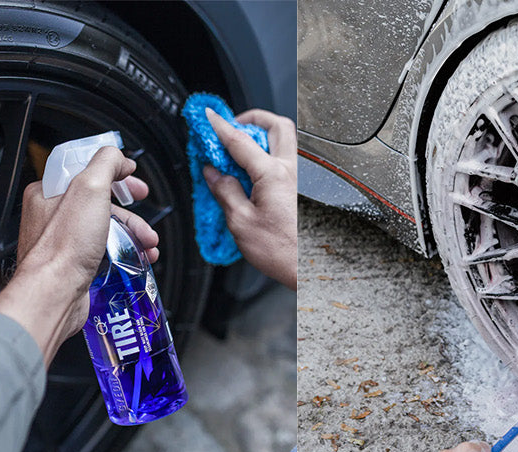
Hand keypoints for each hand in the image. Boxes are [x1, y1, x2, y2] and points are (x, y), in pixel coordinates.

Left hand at [0, 146, 157, 364]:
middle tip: (143, 208)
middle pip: (100, 200)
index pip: (84, 171)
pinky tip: (138, 257)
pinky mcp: (74, 264)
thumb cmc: (64, 247)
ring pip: (105, 226)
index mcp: (48, 193)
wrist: (55, 294)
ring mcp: (63, 242)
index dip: (113, 172)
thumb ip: (105, 163)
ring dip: (133, 231)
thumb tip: (118, 156)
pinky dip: (126, 250)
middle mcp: (52, 216)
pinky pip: (105, 249)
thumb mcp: (90, 188)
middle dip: (130, 208)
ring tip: (148, 242)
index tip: (131, 177)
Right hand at [202, 108, 296, 288]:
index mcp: (274, 174)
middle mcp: (293, 171)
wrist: (309, 270)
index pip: (240, 139)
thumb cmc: (283, 252)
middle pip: (276, 124)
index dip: (220, 125)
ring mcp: (303, 179)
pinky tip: (255, 174)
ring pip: (285, 141)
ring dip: (262, 138)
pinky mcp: (306, 190)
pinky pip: (287, 161)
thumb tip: (214, 173)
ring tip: (240, 153)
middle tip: (231, 128)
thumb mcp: (241, 222)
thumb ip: (225, 191)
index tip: (208, 116)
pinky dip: (269, 157)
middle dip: (252, 119)